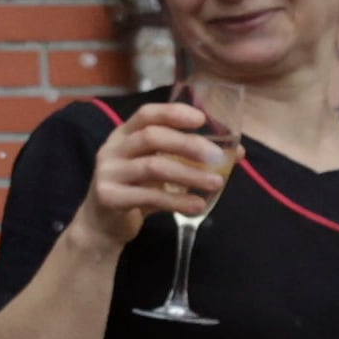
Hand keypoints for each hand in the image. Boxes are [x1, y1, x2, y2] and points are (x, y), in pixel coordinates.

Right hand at [70, 101, 233, 250]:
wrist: (102, 225)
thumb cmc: (136, 190)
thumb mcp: (158, 168)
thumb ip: (188, 158)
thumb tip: (236, 153)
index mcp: (124, 135)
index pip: (146, 114)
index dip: (173, 113)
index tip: (201, 119)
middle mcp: (112, 150)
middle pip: (151, 137)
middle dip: (189, 144)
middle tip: (218, 158)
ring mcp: (108, 173)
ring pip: (153, 166)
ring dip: (189, 174)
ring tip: (216, 184)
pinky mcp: (109, 197)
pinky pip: (149, 196)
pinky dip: (177, 200)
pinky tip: (197, 205)